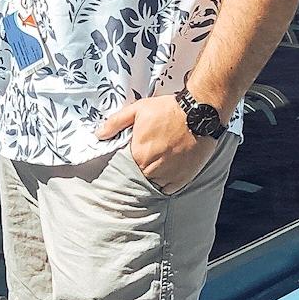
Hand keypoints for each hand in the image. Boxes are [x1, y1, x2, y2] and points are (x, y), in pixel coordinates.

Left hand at [98, 95, 217, 193]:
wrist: (199, 112)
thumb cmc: (168, 110)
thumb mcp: (138, 110)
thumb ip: (116, 123)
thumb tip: (99, 135)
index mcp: (139, 154)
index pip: (123, 168)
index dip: (124, 165)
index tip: (126, 162)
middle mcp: (152, 168)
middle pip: (138, 178)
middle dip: (137, 172)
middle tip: (142, 164)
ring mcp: (169, 175)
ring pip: (153, 185)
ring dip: (150, 179)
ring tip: (152, 170)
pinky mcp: (184, 178)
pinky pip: (168, 189)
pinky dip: (165, 184)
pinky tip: (164, 174)